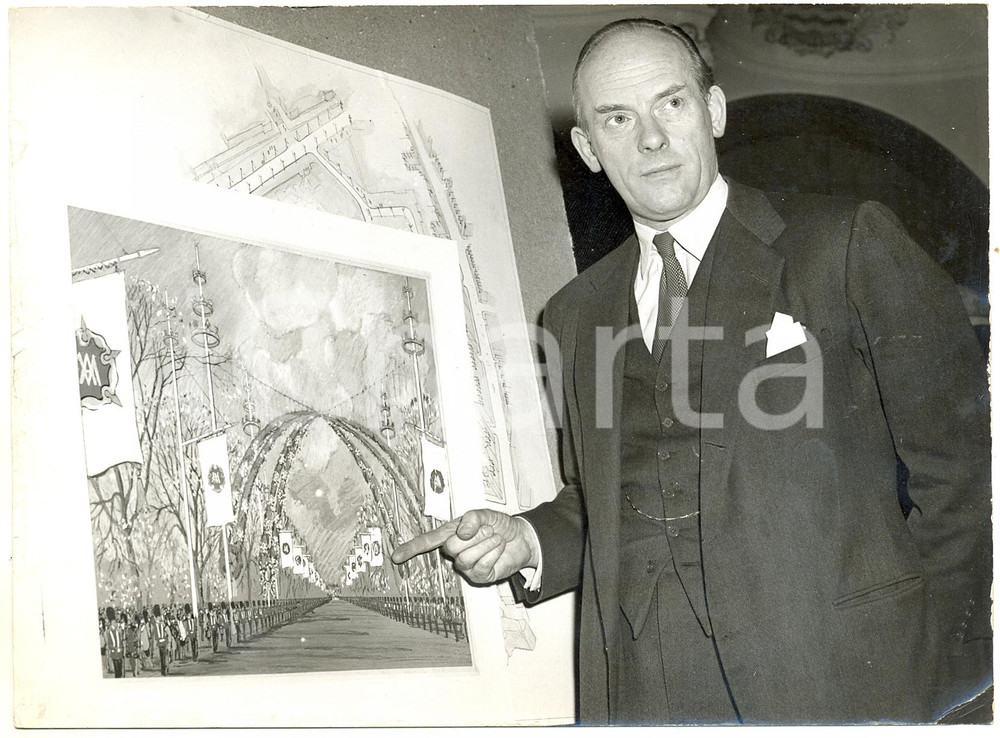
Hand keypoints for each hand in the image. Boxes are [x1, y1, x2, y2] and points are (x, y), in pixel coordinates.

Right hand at [390, 508, 538, 584]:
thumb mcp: (485, 514)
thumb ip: (472, 518)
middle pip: (450, 548)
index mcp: (452, 534)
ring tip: (495, 537)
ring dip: (485, 544)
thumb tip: (462, 532)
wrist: (521, 538)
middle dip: (473, 536)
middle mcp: (456, 552)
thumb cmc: (500, 525)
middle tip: (487, 530)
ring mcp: (467, 566)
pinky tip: (499, 548)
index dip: (411, 548)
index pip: (427, 542)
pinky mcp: (480, 576)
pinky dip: (493, 553)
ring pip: (466, 558)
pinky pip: (480, 566)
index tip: (396, 556)